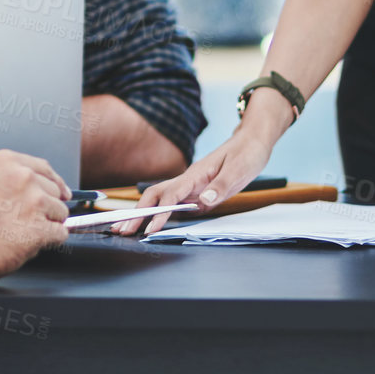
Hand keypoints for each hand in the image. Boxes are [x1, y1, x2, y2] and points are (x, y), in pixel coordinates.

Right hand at [0, 149, 70, 286]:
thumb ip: (10, 179)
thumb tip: (41, 188)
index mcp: (6, 162)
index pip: (44, 168)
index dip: (53, 183)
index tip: (59, 192)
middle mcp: (22, 176)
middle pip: (55, 190)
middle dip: (47, 207)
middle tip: (24, 221)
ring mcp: (33, 201)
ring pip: (61, 212)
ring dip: (48, 224)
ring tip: (21, 232)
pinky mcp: (40, 228)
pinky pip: (61, 234)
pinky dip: (50, 241)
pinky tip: (29, 243)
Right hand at [111, 130, 274, 236]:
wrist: (252, 142)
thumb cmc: (247, 154)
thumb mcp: (239, 170)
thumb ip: (222, 185)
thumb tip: (205, 200)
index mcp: (196, 174)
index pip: (171, 195)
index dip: (159, 213)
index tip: (149, 229)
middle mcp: (188, 180)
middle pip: (155, 196)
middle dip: (138, 213)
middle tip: (122, 231)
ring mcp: (190, 186)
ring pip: (160, 200)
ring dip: (143, 214)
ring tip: (127, 229)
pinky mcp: (196, 192)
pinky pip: (173, 204)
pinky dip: (158, 214)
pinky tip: (149, 224)